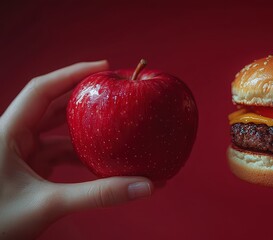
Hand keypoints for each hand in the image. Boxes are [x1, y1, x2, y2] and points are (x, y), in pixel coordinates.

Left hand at [0, 61, 152, 239]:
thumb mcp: (47, 205)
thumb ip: (97, 195)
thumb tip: (144, 186)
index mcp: (8, 133)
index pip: (42, 89)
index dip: (72, 73)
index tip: (104, 67)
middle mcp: (14, 137)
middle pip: (53, 106)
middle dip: (83, 98)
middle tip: (114, 91)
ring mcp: (22, 154)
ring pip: (58, 132)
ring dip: (85, 131)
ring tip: (115, 124)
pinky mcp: (29, 169)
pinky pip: (59, 153)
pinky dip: (81, 154)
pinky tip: (102, 160)